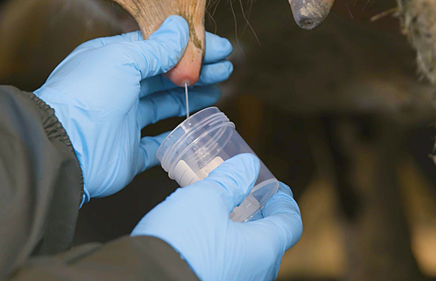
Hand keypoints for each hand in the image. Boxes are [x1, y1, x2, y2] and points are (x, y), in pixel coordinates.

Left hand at [34, 16, 232, 202]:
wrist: (65, 147)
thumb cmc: (89, 94)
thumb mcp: (124, 58)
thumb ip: (157, 47)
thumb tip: (181, 26)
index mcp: (112, 60)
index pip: (157, 47)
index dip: (190, 46)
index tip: (221, 47)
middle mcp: (117, 88)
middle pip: (164, 75)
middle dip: (196, 69)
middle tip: (226, 68)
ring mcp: (124, 121)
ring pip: (164, 104)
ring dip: (191, 96)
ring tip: (220, 88)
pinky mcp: (130, 153)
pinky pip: (160, 144)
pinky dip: (179, 135)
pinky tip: (199, 124)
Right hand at [131, 154, 302, 280]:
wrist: (144, 279)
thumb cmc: (180, 243)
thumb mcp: (206, 198)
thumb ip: (230, 179)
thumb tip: (247, 166)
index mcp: (264, 250)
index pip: (291, 223)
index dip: (284, 200)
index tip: (275, 186)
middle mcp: (255, 273)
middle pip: (270, 239)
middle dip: (260, 213)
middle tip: (244, 193)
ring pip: (248, 254)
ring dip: (240, 230)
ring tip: (219, 209)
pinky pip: (229, 265)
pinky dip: (224, 246)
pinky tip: (202, 232)